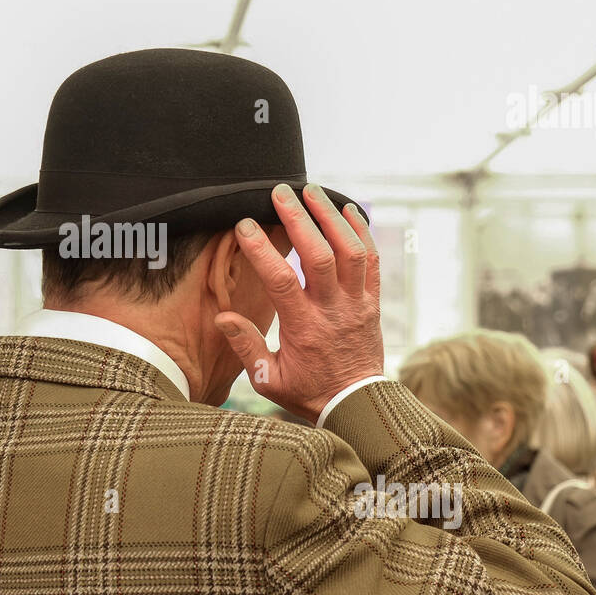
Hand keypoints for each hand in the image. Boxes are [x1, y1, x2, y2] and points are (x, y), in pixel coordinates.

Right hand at [215, 183, 383, 423]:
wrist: (356, 403)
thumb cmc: (308, 391)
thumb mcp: (268, 379)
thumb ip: (245, 347)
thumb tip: (223, 317)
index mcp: (303, 327)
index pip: (281, 280)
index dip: (262, 249)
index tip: (244, 226)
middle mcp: (333, 310)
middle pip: (320, 255)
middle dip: (299, 218)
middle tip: (280, 192)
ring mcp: (357, 303)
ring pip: (350, 251)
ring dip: (331, 217)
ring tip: (312, 191)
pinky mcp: (372, 301)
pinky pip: (372, 260)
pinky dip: (362, 231)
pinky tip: (348, 209)